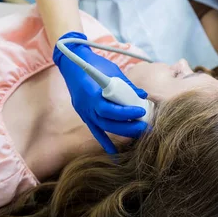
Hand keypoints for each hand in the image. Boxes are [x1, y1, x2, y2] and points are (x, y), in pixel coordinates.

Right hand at [53, 32, 148, 153]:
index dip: (126, 112)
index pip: (110, 108)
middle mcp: (87, 105)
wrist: (72, 63)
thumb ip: (126, 84)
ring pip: (103, 127)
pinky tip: (114, 153)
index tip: (141, 110)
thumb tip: (142, 96)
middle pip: (108, 122)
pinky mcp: (84, 115)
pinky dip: (105, 142)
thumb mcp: (112, 70)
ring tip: (139, 132)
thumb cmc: (94, 63)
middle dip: (128, 126)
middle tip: (145, 126)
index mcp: (93, 92)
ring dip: (122, 132)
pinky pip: (95, 131)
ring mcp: (84, 112)